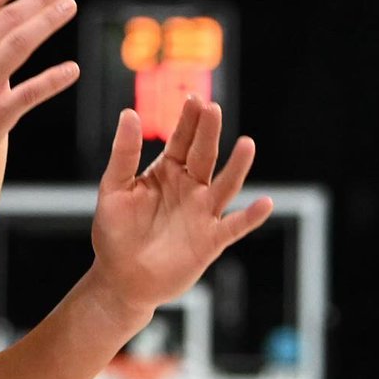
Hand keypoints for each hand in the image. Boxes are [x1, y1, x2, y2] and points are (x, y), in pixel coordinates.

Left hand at [89, 96, 273, 323]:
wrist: (120, 279)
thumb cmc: (115, 234)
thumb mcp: (113, 189)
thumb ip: (124, 154)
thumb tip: (128, 113)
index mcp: (167, 172)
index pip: (182, 139)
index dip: (188, 120)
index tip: (193, 98)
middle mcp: (190, 187)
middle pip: (204, 155)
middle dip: (209, 132)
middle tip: (213, 108)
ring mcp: (203, 213)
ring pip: (225, 184)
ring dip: (237, 166)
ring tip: (247, 144)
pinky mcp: (210, 240)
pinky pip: (234, 226)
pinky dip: (251, 216)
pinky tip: (265, 203)